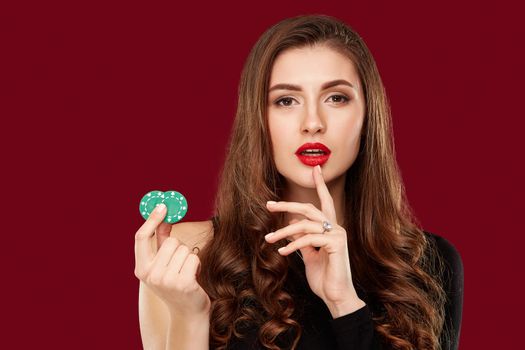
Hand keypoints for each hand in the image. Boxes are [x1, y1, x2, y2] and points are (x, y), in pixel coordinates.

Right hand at [134, 203, 210, 316]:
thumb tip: (164, 217)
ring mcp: (165, 280)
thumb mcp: (163, 264)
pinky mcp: (183, 283)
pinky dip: (197, 265)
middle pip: (170, 241)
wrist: (187, 312)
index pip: (141, 238)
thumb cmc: (176, 284)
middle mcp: (150, 275)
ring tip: (186, 272)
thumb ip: (161, 242)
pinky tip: (193, 278)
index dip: (151, 219)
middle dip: (179, 248)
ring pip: (184, 249)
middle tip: (179, 264)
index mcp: (141, 269)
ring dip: (189, 258)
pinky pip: (194, 258)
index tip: (163, 206)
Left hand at [265, 165, 364, 314]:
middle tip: (269, 205)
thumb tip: (291, 226)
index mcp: (330, 228)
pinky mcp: (336, 244)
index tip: (316, 168)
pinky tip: (283, 252)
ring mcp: (337, 234)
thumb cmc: (324, 277)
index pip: (325, 202)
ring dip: (282, 232)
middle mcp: (336, 227)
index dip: (320, 184)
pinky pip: (309, 239)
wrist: (336, 296)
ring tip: (268, 239)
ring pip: (304, 224)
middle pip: (309, 208)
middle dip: (288, 204)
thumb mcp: (309, 255)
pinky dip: (293, 245)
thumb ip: (302, 239)